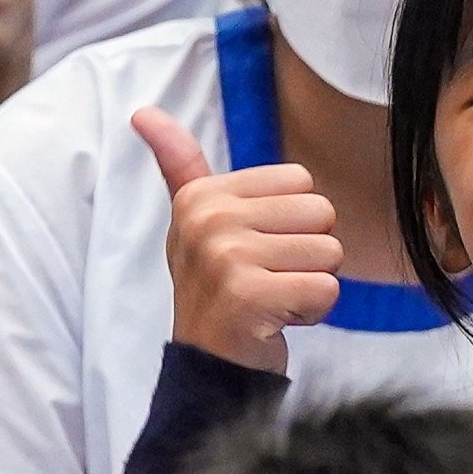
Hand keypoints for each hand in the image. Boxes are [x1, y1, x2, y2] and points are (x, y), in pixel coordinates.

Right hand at [134, 105, 338, 372]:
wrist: (207, 363)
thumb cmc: (215, 287)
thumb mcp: (194, 219)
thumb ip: (179, 163)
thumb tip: (142, 110)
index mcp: (201, 195)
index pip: (302, 181)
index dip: (292, 221)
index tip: (256, 250)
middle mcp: (209, 219)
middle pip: (321, 212)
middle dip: (307, 252)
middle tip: (268, 278)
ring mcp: (226, 257)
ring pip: (330, 251)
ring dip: (312, 283)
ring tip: (273, 298)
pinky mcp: (250, 296)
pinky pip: (327, 289)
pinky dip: (314, 312)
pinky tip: (278, 320)